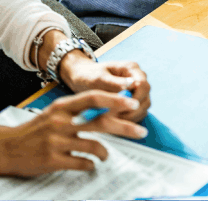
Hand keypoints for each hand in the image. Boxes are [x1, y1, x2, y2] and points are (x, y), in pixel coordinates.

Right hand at [0, 91, 145, 176]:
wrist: (7, 147)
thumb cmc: (37, 128)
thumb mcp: (55, 111)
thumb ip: (78, 109)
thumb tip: (109, 107)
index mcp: (63, 106)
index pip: (94, 98)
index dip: (116, 100)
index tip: (133, 103)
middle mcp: (61, 121)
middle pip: (101, 122)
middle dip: (125, 127)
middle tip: (140, 131)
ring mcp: (56, 141)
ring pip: (93, 145)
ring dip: (106, 151)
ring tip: (107, 155)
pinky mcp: (52, 160)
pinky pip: (80, 162)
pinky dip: (90, 164)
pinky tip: (91, 165)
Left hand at [59, 54, 150, 121]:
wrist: (82, 78)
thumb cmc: (89, 75)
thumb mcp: (98, 78)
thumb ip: (113, 83)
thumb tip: (131, 86)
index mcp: (131, 69)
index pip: (143, 85)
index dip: (135, 99)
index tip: (120, 109)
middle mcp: (137, 79)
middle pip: (145, 98)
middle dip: (132, 111)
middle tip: (114, 120)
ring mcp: (136, 91)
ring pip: (143, 108)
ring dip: (131, 118)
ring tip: (112, 123)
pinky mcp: (132, 102)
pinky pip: (136, 114)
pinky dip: (128, 121)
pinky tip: (114, 124)